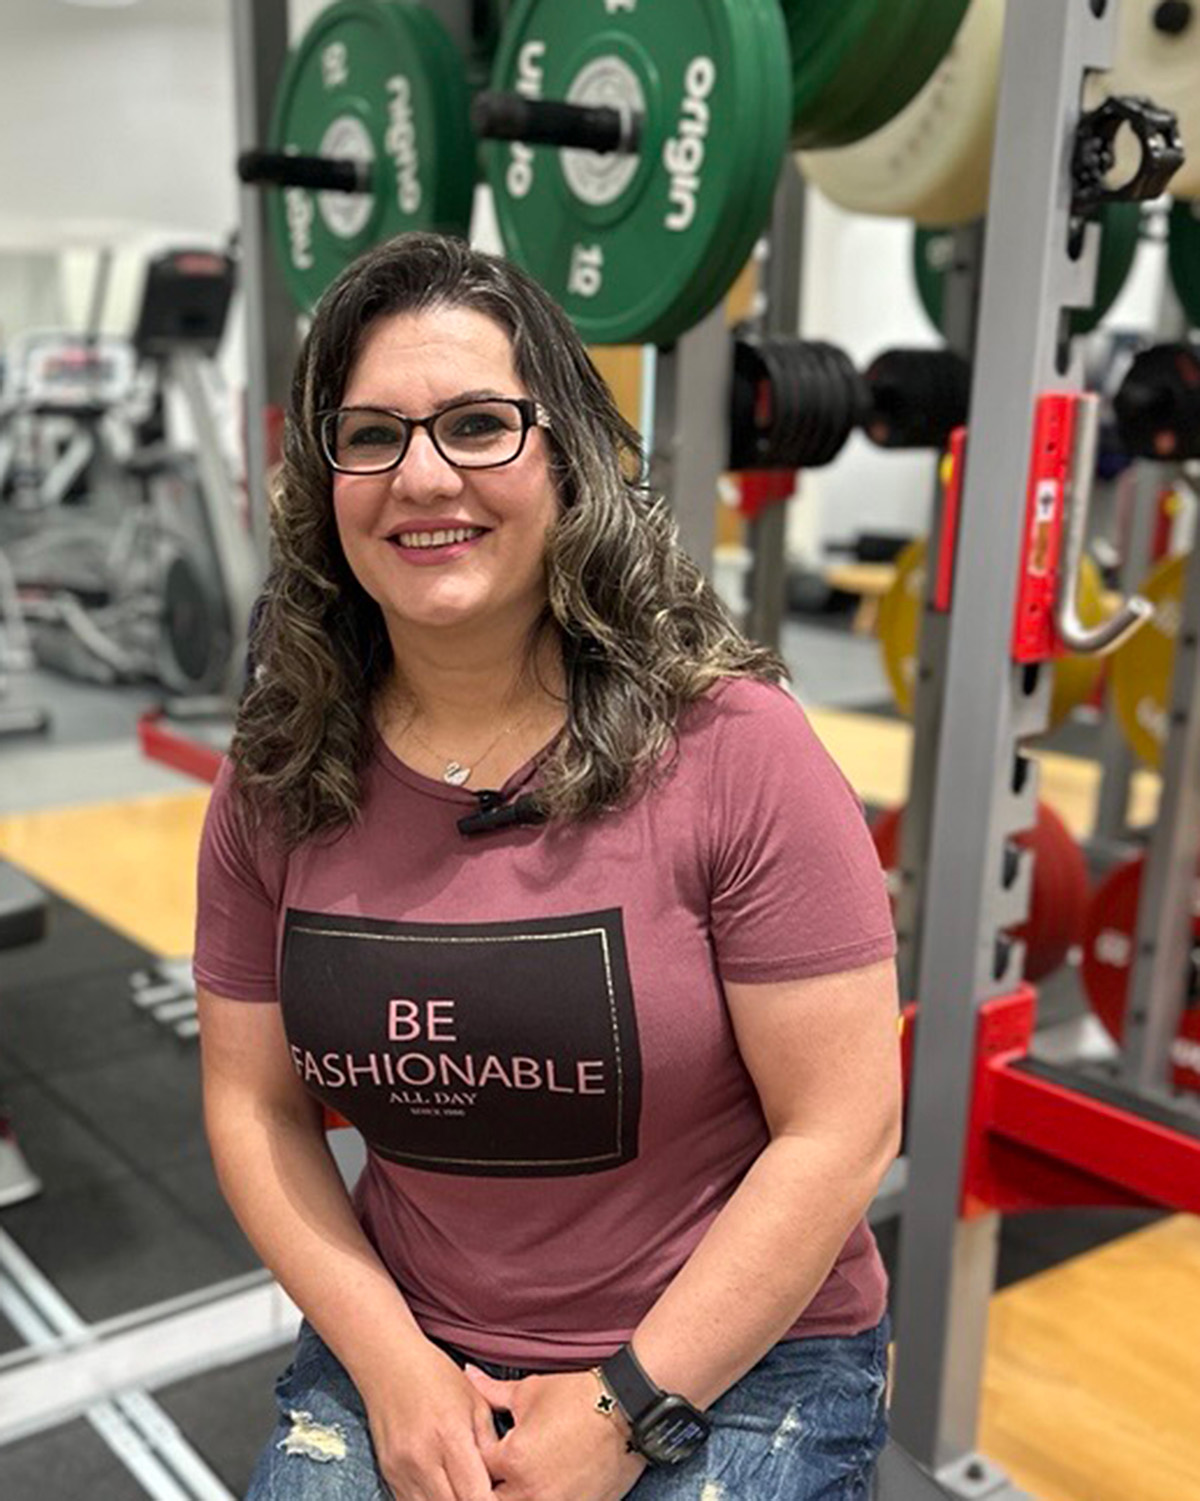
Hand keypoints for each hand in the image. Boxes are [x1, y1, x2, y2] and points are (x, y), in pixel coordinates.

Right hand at [360, 1343, 497, 1500]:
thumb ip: (490, 1444)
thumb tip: (503, 1478)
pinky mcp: (389, 1476)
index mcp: (450, 1437)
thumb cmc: (435, 1376)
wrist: (388, 1363)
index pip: (476, 1497)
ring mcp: (401, 1471)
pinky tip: (445, 1491)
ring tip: (465, 1491)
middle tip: (485, 1494)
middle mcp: (423, 1460)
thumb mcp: (475, 1402)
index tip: (502, 1496)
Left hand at [464, 1366, 645, 1500]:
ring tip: (521, 1481)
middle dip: (488, 1489)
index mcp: (513, 1459)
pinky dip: (540, 1500)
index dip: (474, 1458)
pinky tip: (543, 1488)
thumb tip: (467, 1374)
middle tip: (497, 1472)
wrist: (627, 1410)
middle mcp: (529, 1492)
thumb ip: (491, 1393)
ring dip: (512, 1497)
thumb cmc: (576, 1396)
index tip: (482, 1449)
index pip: (476, 1469)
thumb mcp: (529, 1391)